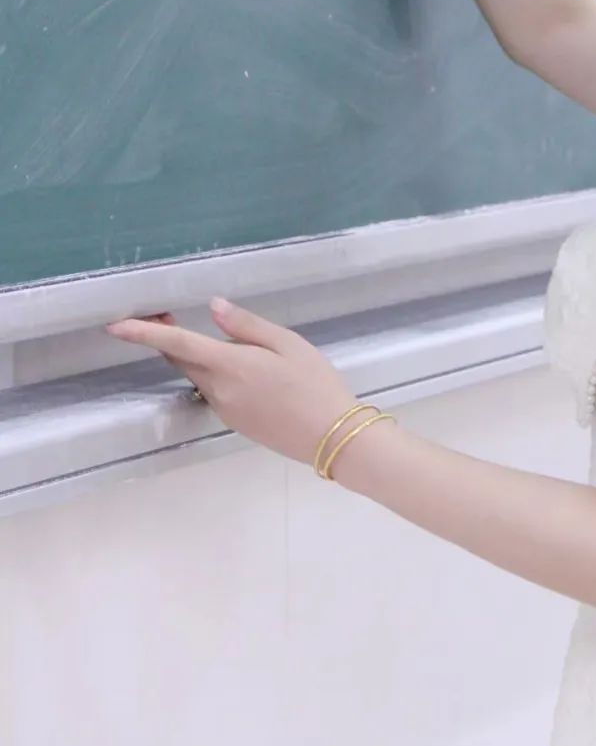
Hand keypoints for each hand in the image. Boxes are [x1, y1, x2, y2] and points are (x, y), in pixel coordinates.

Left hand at [104, 299, 359, 469]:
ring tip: (214, 336)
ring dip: (195, 356)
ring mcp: (224, 409)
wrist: (330, 436)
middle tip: (165, 312)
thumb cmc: (315, 384)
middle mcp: (218, 390)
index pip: (177, 345)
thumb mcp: (288, 344)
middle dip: (166, 338)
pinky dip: (215, 372)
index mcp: (231, 365)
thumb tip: (214, 308)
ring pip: (199, 375)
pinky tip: (243, 366)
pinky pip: (214, 390)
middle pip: (182, 360)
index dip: (144, 333)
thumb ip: (247, 326)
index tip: (115, 325)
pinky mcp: (234, 421)